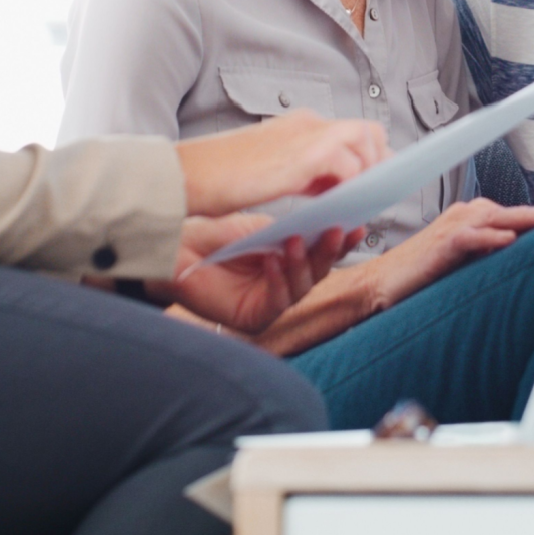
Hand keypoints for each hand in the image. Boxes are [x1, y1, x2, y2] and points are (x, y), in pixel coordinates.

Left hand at [155, 213, 359, 332]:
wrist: (178, 249)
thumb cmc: (215, 236)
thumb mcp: (262, 226)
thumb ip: (296, 228)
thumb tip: (330, 216)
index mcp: (291, 260)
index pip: (323, 253)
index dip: (341, 241)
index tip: (356, 223)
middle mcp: (285, 283)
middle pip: (318, 271)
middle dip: (329, 251)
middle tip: (337, 230)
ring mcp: (271, 302)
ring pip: (302, 287)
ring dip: (301, 263)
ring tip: (295, 241)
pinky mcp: (255, 318)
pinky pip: (276, 301)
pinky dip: (277, 279)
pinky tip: (272, 261)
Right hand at [173, 111, 389, 216]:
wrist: (187, 175)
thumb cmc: (219, 178)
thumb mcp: (272, 172)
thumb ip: (305, 173)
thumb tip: (335, 186)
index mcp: (298, 124)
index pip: (353, 130)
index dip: (369, 156)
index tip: (368, 184)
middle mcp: (306, 123)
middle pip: (368, 130)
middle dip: (378, 161)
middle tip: (372, 193)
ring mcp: (304, 136)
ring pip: (365, 140)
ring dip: (368, 171)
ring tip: (360, 199)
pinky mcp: (300, 158)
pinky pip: (348, 165)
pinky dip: (352, 184)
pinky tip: (342, 203)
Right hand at [356, 199, 533, 316]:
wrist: (383, 283)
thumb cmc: (421, 274)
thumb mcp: (464, 261)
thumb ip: (489, 253)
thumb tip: (520, 255)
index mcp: (471, 218)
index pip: (514, 215)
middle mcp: (465, 215)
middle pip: (512, 212)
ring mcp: (453, 226)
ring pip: (497, 218)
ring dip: (527, 219)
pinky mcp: (442, 243)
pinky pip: (470, 237)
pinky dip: (489, 237)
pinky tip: (509, 239)